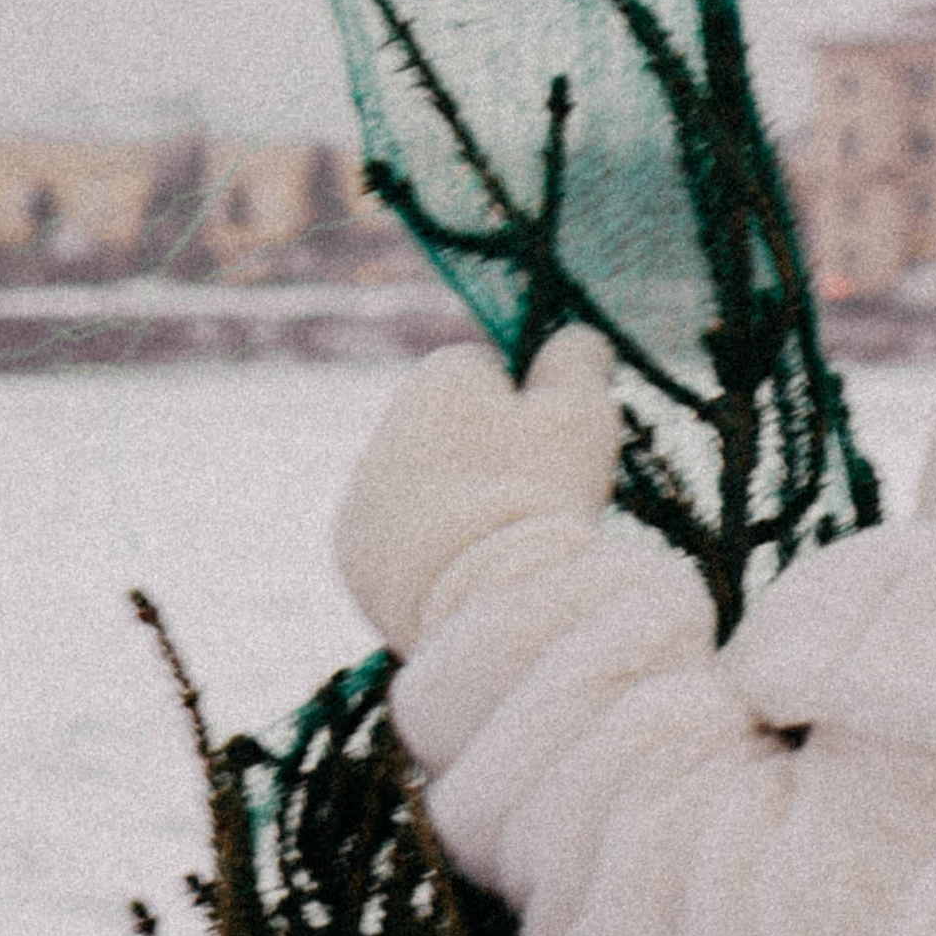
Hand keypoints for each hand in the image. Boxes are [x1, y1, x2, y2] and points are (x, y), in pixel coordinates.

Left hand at [332, 326, 619, 652]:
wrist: (491, 599)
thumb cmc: (542, 492)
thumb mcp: (583, 412)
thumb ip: (578, 359)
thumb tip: (576, 336)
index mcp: (437, 377)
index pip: (486, 370)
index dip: (527, 405)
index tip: (551, 448)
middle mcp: (385, 426)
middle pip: (450, 429)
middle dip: (487, 454)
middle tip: (533, 499)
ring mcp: (361, 493)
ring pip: (422, 485)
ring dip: (455, 502)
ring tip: (501, 543)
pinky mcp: (352, 554)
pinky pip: (396, 541)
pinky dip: (427, 552)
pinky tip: (465, 573)